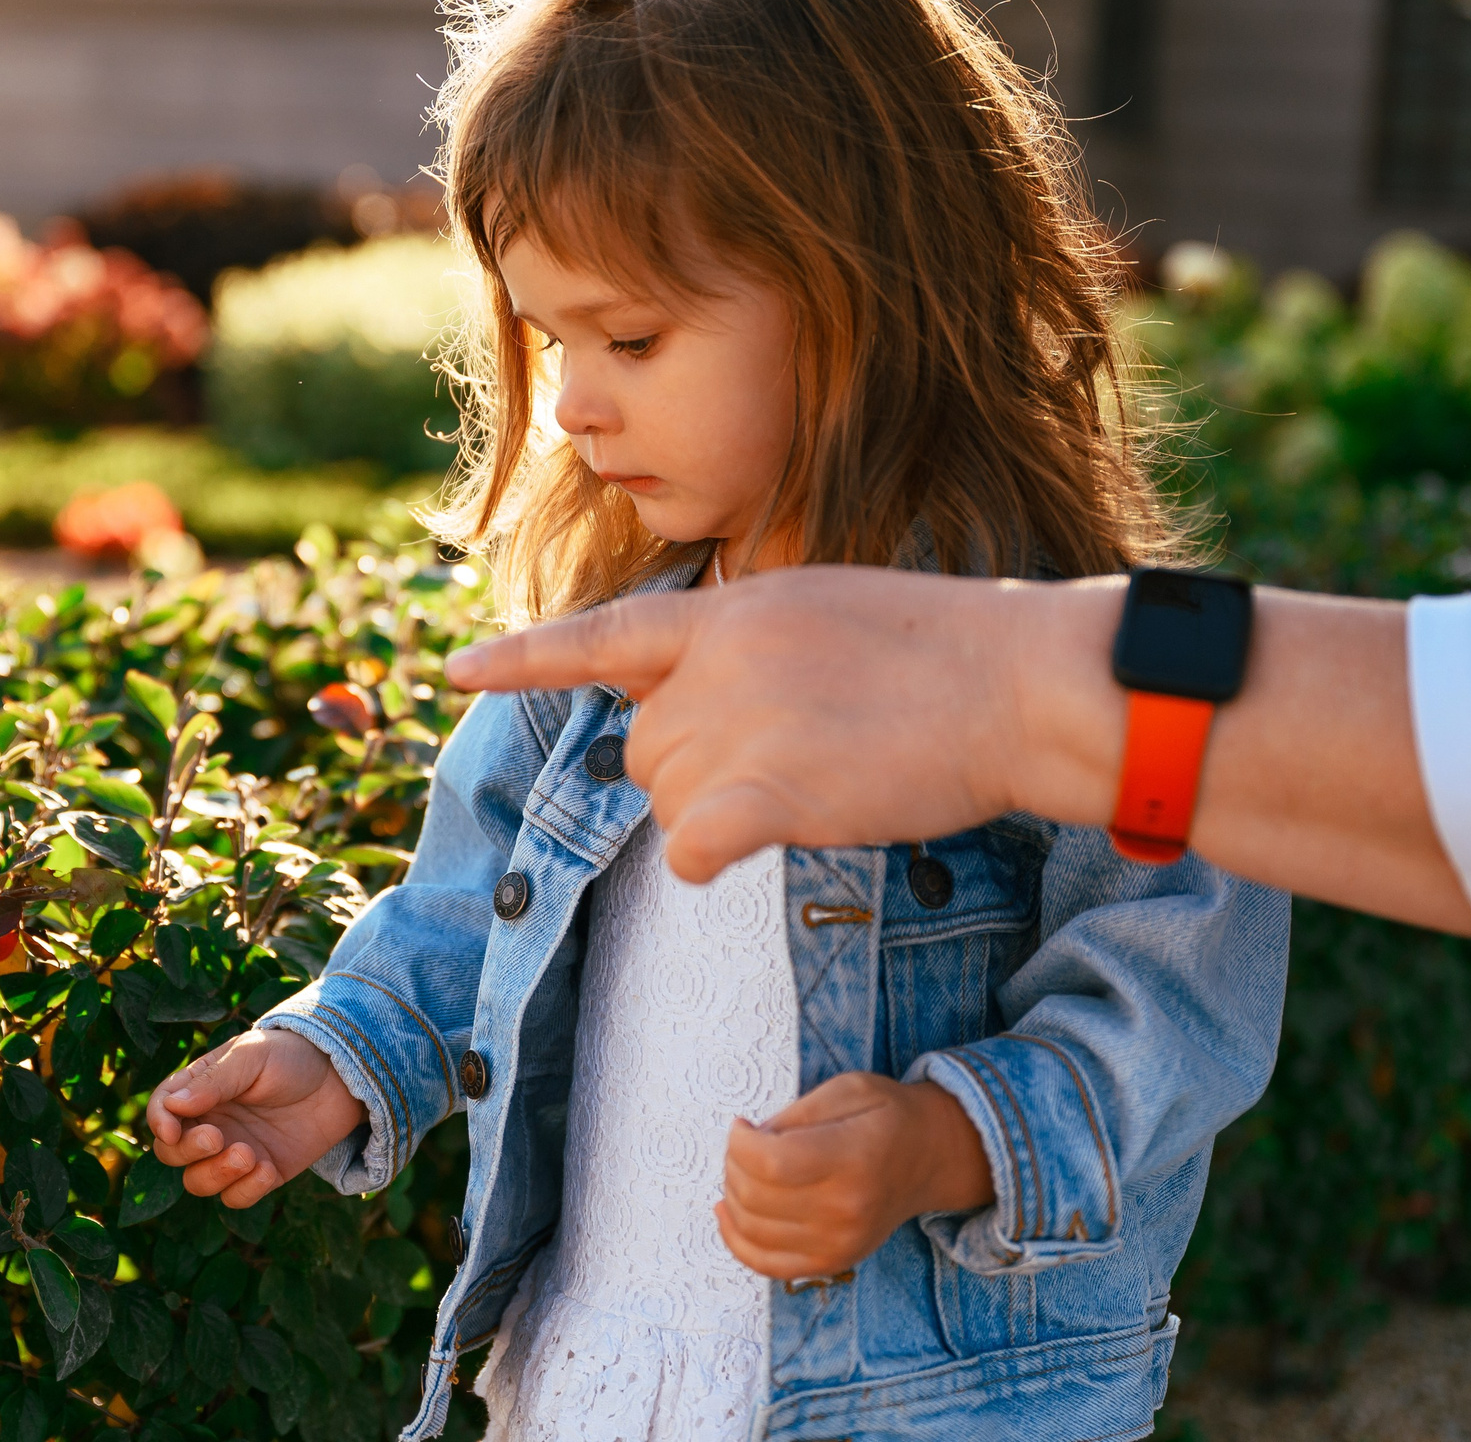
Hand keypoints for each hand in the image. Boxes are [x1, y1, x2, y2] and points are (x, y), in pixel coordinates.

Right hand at [144, 1029, 365, 1208]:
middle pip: (172, 1153)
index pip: (161, 1110)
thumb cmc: (292, 1057)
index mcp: (199, 1090)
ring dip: (215, 1175)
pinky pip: (236, 1198)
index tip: (173, 1130)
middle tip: (217, 1138)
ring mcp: (233, 1152)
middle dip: (187, 1151)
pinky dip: (246, 1191)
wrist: (342, 1078)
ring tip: (249, 1155)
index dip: (158, 1122)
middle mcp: (211, 1123)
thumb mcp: (252, 1057)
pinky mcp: (261, 1174)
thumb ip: (214, 1081)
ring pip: (198, 1182)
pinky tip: (268, 1169)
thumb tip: (172, 1106)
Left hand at [446, 565, 1470, 935]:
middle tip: (794, 764)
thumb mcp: (832, 613)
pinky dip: (716, 859)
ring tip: (815, 786)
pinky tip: (775, 837)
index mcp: (732, 611)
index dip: (524, 660)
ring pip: (664, 806)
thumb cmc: (952, 654)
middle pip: (641, 752)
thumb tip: (711, 703)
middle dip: (694, 774)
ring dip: (719, 818)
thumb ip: (757, 650)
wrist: (1017, 682)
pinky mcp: (759, 793)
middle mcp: (712, 662)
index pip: (605, 636)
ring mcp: (731, 725)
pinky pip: (686, 852)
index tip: (453, 673)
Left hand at [715, 1072, 993, 1279]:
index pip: (770, 1163)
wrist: (932, 1157)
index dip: (739, 1143)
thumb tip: (750, 1140)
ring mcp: (839, 1244)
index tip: (741, 1125)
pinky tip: (728, 1211)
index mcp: (853, 1159)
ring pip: (752, 1230)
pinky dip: (736, 1239)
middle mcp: (847, 1210)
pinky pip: (765, 1263)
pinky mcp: (831, 1262)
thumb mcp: (847, 1089)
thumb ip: (795, 1115)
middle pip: (755, 1197)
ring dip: (732, 1194)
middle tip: (745, 1143)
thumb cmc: (887, 1116)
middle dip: (733, 1163)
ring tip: (745, 1169)